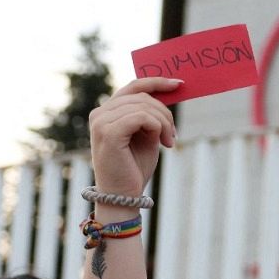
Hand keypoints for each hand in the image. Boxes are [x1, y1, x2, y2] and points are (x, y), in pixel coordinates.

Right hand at [88, 78, 180, 199]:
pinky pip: (142, 117)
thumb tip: (168, 91)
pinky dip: (158, 127)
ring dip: (164, 122)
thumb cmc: (134, 168)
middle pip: (142, 96)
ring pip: (144, 106)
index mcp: (107, 112)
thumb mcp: (147, 135)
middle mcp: (100, 113)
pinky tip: (163, 143)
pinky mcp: (108, 132)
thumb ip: (151, 115)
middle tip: (174, 135)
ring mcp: (101, 122)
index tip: (179, 84)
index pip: (133, 87)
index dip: (156, 82)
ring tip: (169, 141)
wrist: (123, 196)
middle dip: (165, 113)